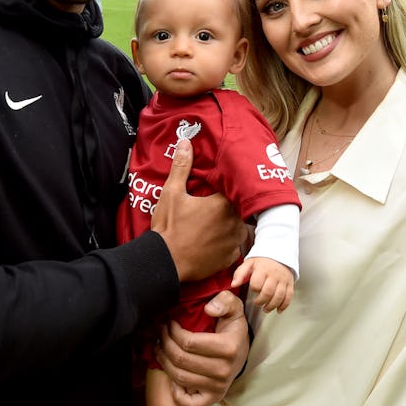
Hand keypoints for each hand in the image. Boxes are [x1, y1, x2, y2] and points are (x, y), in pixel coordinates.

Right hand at [151, 139, 246, 281]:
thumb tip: (185, 142)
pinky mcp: (230, 258)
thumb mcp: (171, 193)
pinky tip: (216, 240)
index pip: (234, 189)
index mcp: (223, 204)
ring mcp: (234, 242)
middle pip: (239, 208)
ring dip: (231, 224)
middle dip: (229, 206)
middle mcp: (234, 223)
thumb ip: (182, 167)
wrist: (165, 262)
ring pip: (239, 227)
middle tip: (214, 206)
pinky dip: (228, 243)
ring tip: (216, 222)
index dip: (227, 188)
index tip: (218, 189)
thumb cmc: (169, 227)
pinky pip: (235, 246)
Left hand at [155, 291, 248, 405]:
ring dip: (164, 361)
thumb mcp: (234, 308)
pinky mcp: (213, 397)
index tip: (169, 322)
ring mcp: (218, 386)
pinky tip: (172, 376)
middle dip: (165, 343)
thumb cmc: (233, 328)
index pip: (189, 343)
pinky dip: (176, 392)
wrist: (242, 351)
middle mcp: (224, 370)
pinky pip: (188, 402)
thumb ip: (225, 301)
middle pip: (181, 359)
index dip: (173, 331)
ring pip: (180, 377)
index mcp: (228, 347)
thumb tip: (209, 308)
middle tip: (160, 332)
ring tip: (160, 346)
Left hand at [231, 256, 293, 312]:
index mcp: (262, 269)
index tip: (252, 291)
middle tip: (257, 303)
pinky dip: (284, 305)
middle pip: (268, 292)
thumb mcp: (249, 263)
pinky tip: (278, 309)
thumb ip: (240, 273)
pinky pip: (289, 297)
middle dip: (262, 301)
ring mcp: (283, 280)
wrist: (279, 253)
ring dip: (272, 305)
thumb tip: (233, 284)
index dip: (254, 289)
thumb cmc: (263, 260)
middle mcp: (274, 275)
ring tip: (266, 308)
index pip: (257, 283)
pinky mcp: (290, 283)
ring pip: (279, 296)